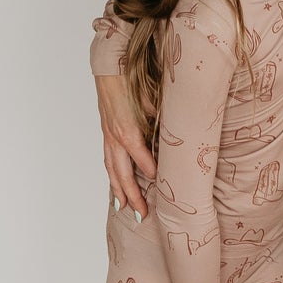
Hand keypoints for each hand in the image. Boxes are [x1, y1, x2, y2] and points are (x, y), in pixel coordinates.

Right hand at [97, 74, 154, 218]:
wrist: (109, 68)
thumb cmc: (132, 81)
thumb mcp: (152, 97)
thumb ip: (163, 116)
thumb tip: (177, 131)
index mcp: (128, 130)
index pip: (140, 158)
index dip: (151, 171)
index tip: (161, 186)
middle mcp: (115, 138)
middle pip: (123, 173)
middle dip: (132, 195)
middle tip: (142, 214)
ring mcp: (108, 137)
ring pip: (112, 170)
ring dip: (118, 190)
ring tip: (124, 208)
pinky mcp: (106, 134)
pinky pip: (108, 160)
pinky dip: (112, 176)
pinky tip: (116, 186)